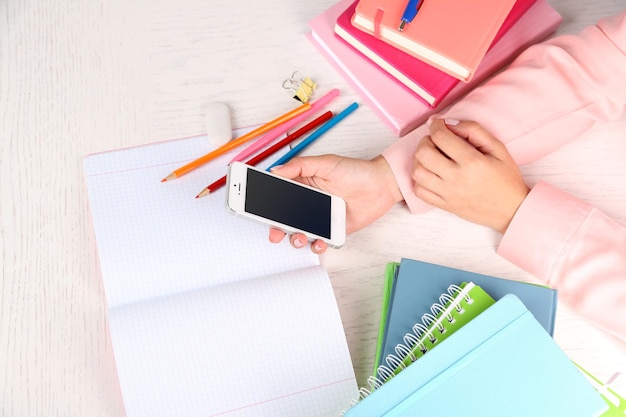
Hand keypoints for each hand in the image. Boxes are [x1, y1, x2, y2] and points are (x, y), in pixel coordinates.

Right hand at [268, 154, 401, 252]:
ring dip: (295, 238)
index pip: (278, 194)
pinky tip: (319, 241)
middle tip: (274, 231)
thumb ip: (300, 166)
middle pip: (284, 218)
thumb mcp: (326, 163)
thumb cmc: (356, 171)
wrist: (382, 186)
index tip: (254, 207)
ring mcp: (320, 218)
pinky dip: (316, 245)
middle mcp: (308, 202)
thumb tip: (275, 170)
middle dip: (276, 227)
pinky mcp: (333, 230)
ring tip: (300, 236)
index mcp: (302, 184)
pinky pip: (319, 241)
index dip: (265, 202)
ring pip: (299, 232)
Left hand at [412, 119, 529, 233]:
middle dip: (425, 141)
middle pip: (423, 153)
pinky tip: (430, 174)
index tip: (438, 125)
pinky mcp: (444, 205)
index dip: (436, 126)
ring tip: (431, 157)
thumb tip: (451, 124)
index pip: (441, 137)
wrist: (511, 210)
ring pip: (417, 172)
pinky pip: (419, 191)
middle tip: (434, 141)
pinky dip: (419, 180)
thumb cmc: (506, 178)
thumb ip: (475, 131)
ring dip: (420, 160)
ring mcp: (447, 193)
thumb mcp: (498, 148)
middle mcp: (456, 178)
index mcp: (472, 161)